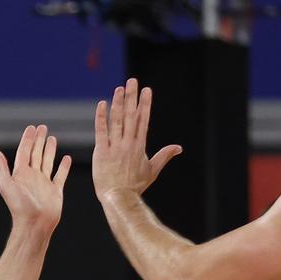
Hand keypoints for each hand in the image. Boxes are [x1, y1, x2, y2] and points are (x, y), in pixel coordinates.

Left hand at [0, 125, 70, 235]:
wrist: (34, 225)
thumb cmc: (19, 207)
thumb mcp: (6, 185)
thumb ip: (2, 167)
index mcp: (21, 174)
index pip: (24, 151)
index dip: (27, 139)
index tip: (32, 128)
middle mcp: (33, 176)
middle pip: (36, 153)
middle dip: (39, 140)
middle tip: (43, 127)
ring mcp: (44, 183)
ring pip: (48, 161)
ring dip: (50, 150)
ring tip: (52, 138)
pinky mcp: (55, 191)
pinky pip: (60, 176)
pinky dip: (64, 167)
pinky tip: (66, 158)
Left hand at [92, 77, 181, 202]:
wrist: (119, 198)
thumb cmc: (135, 187)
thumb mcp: (152, 171)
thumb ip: (164, 156)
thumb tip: (179, 148)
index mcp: (140, 146)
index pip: (143, 120)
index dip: (145, 104)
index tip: (147, 90)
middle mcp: (128, 144)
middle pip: (131, 116)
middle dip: (132, 97)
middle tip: (132, 81)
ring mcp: (115, 147)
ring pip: (117, 121)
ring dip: (118, 103)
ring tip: (119, 88)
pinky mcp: (101, 152)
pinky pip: (101, 131)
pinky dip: (101, 118)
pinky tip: (102, 104)